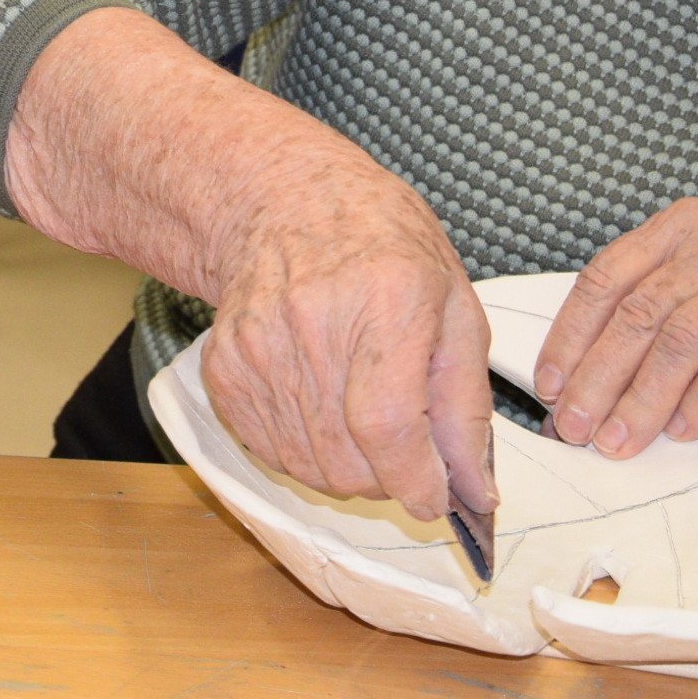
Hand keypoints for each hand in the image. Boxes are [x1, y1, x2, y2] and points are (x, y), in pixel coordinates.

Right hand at [1, 7, 496, 524]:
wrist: (283, 200)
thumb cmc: (381, 244)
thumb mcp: (455, 303)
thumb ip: (467, 403)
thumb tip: (474, 489)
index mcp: (387, 298)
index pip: (389, 427)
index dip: (416, 481)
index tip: (436, 498)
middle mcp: (313, 323)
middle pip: (348, 461)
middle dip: (389, 479)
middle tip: (405, 447)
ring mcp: (258, 347)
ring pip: (310, 468)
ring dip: (349, 469)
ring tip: (362, 417)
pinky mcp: (224, 368)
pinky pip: (270, 451)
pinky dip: (306, 453)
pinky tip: (322, 406)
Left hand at [532, 198, 697, 457]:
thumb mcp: (688, 319)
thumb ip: (633, 339)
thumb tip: (563, 403)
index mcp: (683, 226)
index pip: (608, 277)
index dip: (572, 334)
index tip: (550, 386)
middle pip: (642, 309)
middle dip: (602, 375)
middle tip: (577, 428)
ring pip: (685, 335)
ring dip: (644, 396)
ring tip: (619, 439)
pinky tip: (681, 431)